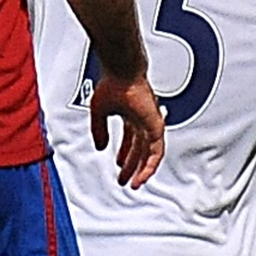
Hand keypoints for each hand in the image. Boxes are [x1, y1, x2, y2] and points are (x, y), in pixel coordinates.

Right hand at [93, 74, 165, 188]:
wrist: (122, 71)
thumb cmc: (112, 83)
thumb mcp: (99, 112)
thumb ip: (99, 130)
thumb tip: (100, 147)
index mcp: (131, 115)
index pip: (130, 140)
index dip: (125, 155)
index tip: (119, 167)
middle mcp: (143, 119)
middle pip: (140, 149)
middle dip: (132, 166)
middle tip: (126, 180)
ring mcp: (151, 122)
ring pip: (150, 153)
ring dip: (142, 170)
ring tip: (135, 183)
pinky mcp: (156, 125)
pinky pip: (157, 151)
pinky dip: (151, 164)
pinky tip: (143, 174)